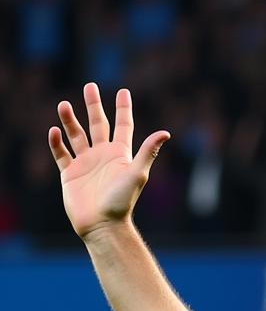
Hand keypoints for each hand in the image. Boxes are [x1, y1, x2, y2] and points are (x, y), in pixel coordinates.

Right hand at [48, 83, 169, 240]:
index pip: (123, 126)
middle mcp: (103, 156)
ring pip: (76, 135)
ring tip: (63, 104)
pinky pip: (61, 153)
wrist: (103, 224)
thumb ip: (148, 152)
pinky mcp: (70, 173)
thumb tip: (165, 132)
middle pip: (98, 125)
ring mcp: (86, 164)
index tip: (123, 91)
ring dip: (70, 120)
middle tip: (90, 86)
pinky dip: (56, 142)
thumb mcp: (137, 173)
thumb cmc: (122, 201)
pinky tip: (53, 131)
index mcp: (120, 154)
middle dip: (94, 106)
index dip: (123, 109)